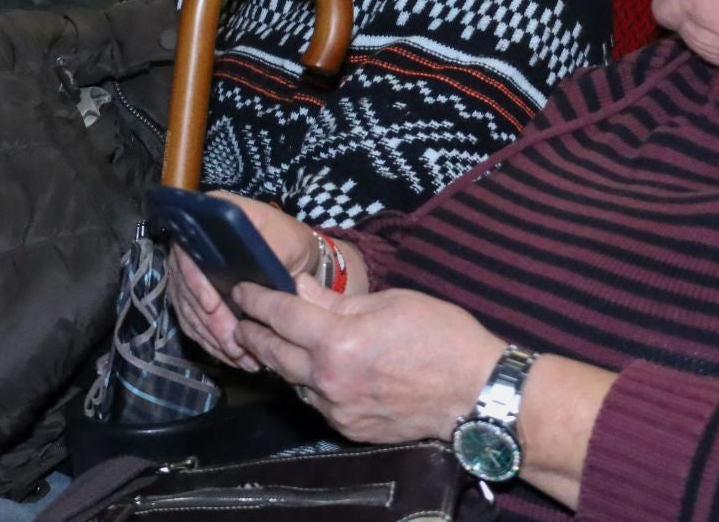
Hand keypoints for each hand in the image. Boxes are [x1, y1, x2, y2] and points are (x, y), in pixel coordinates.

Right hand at [166, 193, 317, 371]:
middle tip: (233, 345)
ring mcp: (188, 271)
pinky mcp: (193, 296)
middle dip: (211, 322)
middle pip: (187, 288)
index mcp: (209, 218)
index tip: (212, 306)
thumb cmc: (289, 241)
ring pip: (190, 310)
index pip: (189, 253)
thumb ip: (269, 255)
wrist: (290, 252)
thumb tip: (250, 276)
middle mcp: (191, 243)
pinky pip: (194, 322)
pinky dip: (211, 341)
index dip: (196, 281)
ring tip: (238, 357)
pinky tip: (231, 356)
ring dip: (212, 337)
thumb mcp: (286, 242)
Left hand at [233, 278, 505, 444]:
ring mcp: (337, 409)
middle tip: (243, 318)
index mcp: (338, 341)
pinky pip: (318, 402)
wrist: (476, 393)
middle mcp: (329, 380)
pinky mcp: (349, 428)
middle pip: (274, 354)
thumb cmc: (442, 338)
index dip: (256, 300)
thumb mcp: (391, 302)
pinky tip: (318, 370)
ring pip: (293, 382)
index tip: (242, 289)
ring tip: (276, 342)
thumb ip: (337, 300)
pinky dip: (311, 383)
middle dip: (254, 333)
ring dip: (282, 361)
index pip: (281, 317)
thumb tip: (300, 289)